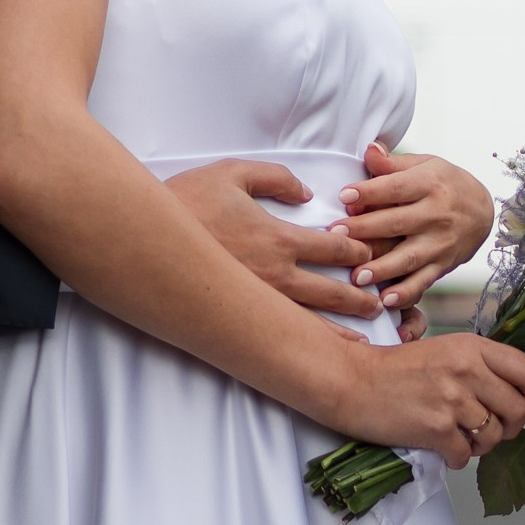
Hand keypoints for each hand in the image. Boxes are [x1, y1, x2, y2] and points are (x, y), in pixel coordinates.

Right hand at [164, 159, 384, 320]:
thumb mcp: (233, 172)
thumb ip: (276, 177)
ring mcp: (256, 300)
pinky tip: (315, 352)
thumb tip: (306, 192)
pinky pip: (278, 332)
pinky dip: (303, 342)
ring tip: (363, 338)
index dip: (358, 252)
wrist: (145, 238)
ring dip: (340, 329)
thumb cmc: (187, 200)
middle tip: (379, 302)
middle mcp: (274, 275)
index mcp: (278, 237)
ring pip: (310, 321)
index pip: (334, 249)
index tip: (371, 255)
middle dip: (359, 297)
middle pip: (331, 291)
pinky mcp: (237, 315)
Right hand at [327, 332, 524, 472]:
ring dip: (481, 445)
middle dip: (509, 426)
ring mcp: (452, 400)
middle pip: (517, 409)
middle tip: (490, 428)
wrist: (352, 381)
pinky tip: (443, 448)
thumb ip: (480, 368)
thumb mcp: (444, 352)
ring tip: (461, 438)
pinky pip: (465, 456)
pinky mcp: (436, 428)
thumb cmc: (396, 369)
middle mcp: (466, 370)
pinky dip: (457, 458)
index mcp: (471, 348)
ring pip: (493, 436)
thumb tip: (515, 397)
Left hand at [335, 143, 494, 312]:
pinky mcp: (442, 265)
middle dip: (365, 229)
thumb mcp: (425, 165)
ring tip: (356, 276)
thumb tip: (369, 150)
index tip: (344, 196)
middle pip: (396, 223)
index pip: (396, 188)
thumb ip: (393, 163)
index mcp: (430, 184)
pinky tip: (386, 301)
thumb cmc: (444, 183)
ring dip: (382, 268)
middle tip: (336, 234)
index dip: (370, 192)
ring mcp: (440, 243)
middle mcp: (436, 214)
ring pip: (408, 257)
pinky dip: (406, 293)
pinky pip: (423, 281)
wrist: (483, 211)